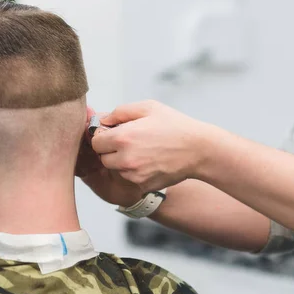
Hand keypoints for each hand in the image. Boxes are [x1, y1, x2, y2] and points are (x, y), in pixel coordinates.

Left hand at [92, 100, 206, 191]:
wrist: (198, 149)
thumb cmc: (174, 125)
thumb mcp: (148, 108)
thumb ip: (120, 112)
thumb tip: (102, 120)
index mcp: (123, 137)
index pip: (95, 141)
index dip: (103, 136)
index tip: (115, 133)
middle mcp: (125, 159)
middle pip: (103, 157)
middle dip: (111, 150)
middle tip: (129, 142)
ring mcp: (134, 175)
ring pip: (115, 169)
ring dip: (122, 162)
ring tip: (142, 150)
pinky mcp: (142, 185)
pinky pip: (129, 178)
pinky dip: (134, 172)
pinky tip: (149, 161)